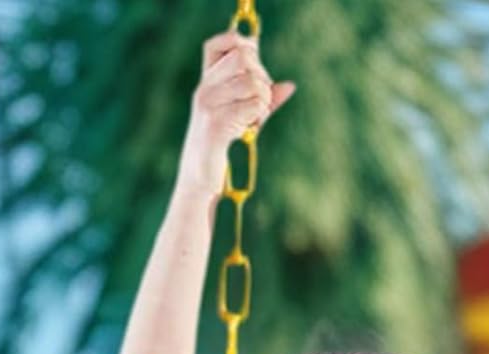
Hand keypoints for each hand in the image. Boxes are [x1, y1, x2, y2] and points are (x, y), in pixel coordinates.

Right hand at [178, 32, 295, 198]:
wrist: (199, 177)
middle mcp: (205, 87)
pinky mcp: (216, 124)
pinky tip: (250, 128)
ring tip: (254, 118)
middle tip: (260, 99)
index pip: (223, 42)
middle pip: (243, 56)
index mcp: (208, 80)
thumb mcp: (245, 116)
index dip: (245, 46)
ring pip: (252, 82)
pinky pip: (252, 106)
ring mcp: (208, 104)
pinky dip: (259, 117)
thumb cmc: (223, 145)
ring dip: (263, 101)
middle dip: (261, 75)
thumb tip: (289, 86)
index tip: (256, 68)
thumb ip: (264, 99)